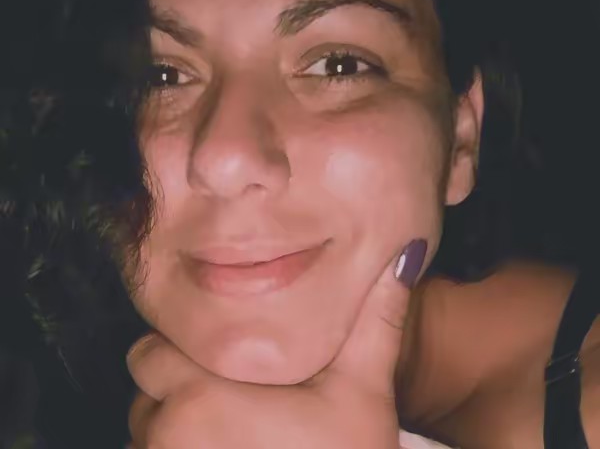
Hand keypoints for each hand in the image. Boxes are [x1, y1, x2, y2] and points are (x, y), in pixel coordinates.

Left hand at [127, 244, 423, 447]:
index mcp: (201, 397)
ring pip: (148, 433)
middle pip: (146, 393)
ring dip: (178, 429)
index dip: (181, 349)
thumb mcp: (364, 392)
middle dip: (179, 388)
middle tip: (233, 394)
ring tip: (232, 433)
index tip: (218, 355)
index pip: (148, 353)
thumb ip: (377, 322)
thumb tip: (403, 255)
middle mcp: (167, 439)